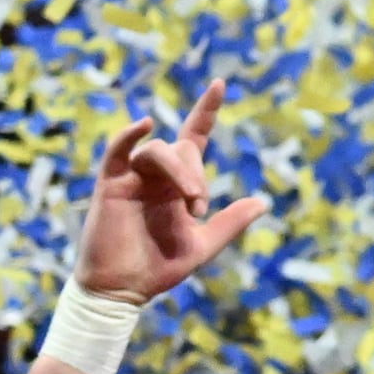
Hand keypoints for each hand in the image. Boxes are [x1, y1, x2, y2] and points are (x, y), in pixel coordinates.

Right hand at [73, 80, 269, 302]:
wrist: (124, 290)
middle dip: (198, 175)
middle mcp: (156, 175)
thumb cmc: (159, 268)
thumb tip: (263, 202)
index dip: (206, 111)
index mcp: (177, 183)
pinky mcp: (111, 184)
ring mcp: (132, 177)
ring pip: (158, 151)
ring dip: (181, 172)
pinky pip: (118, 150)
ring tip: (192, 204)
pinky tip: (144, 125)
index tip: (219, 83)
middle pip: (182, 150)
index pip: (193, 137)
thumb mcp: (203, 245)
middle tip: (199, 208)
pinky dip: (129, 135)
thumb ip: (231, 223)